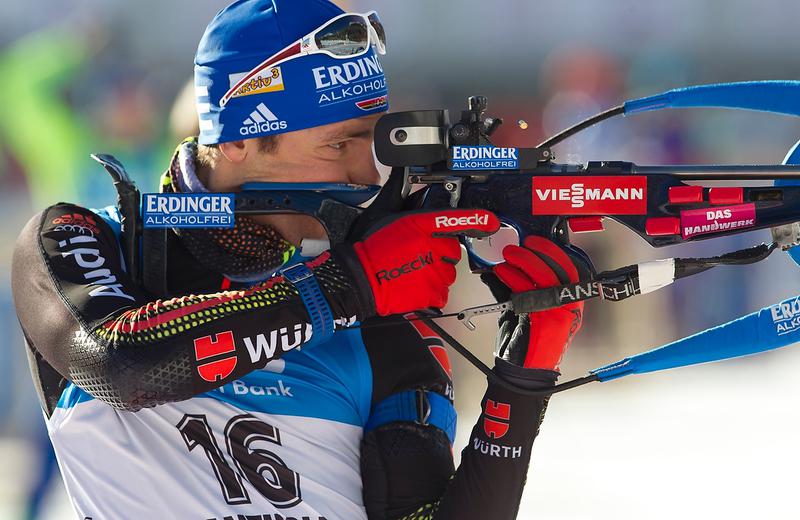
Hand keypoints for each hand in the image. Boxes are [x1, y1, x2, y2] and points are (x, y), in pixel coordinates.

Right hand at [350, 209, 499, 315]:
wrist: (357, 281)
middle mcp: (429, 246)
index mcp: (418, 225)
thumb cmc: (368, 249)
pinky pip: (442, 292)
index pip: (454, 219)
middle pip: (452, 249)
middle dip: (439, 252)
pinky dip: (431, 291)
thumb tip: (404, 174)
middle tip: (416, 255)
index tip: (490, 222)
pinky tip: (412, 284)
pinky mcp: (432, 292)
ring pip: (448, 272)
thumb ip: (399, 194)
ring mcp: (433, 271)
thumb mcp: (382, 213)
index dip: (476, 220)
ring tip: (411, 271)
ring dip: (435, 272)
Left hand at [490, 236, 587, 370]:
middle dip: (536, 253)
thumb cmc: (525, 343)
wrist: (522, 373)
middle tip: (516, 247)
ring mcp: (559, 315)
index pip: (569, 269)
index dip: (553, 252)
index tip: (536, 242)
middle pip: (558, 270)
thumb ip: (518, 287)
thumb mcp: (524, 308)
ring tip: (507, 257)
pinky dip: (513, 279)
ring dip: (523, 261)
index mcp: (568, 303)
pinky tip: (502, 273)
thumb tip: (504, 265)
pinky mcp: (546, 321)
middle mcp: (569, 308)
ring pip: (545, 277)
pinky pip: (529, 292)